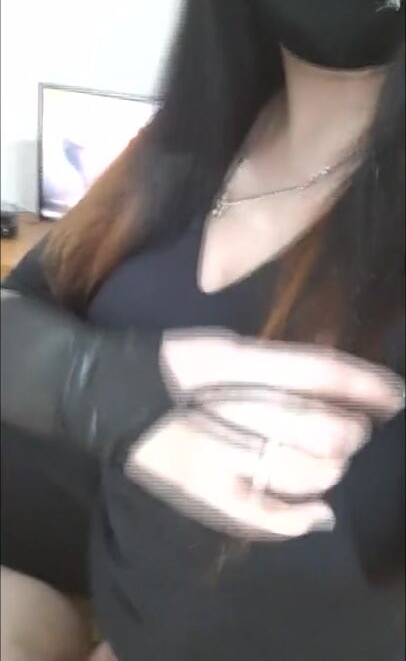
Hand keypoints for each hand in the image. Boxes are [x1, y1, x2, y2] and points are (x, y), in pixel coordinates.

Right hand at [125, 333, 403, 540]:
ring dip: (330, 469)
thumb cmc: (171, 366)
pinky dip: (295, 520)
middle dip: (349, 431)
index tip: (395, 394)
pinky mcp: (197, 489)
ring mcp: (211, 453)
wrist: (106, 396)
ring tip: (332, 463)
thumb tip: (339, 388)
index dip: (364, 384)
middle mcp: (226, 406)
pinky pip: (257, 514)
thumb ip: (276, 364)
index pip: (316, 371)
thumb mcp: (223, 346)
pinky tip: (317, 514)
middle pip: (315, 427)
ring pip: (296, 470)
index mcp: (232, 361)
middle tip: (352, 431)